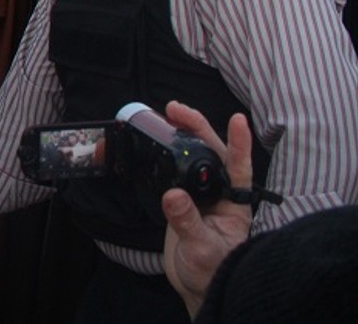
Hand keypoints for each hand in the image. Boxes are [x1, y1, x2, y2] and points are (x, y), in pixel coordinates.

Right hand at [162, 102, 253, 318]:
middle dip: (196, 126)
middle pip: (212, 152)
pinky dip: (166, 153)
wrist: (200, 287)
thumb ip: (187, 222)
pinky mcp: (182, 201)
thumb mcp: (202, 249)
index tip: (238, 118)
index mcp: (233, 203)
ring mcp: (200, 196)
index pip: (239, 167)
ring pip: (194, 157)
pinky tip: (156, 142)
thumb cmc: (213, 271)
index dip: (240, 142)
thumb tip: (172, 195)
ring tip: (166, 115)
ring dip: (181, 134)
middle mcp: (219, 194)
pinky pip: (175, 171)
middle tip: (174, 109)